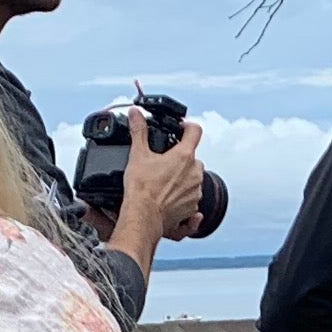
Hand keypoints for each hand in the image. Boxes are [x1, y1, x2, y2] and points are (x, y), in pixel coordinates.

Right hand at [116, 114, 206, 252]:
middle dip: (181, 158)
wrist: (143, 217)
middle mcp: (194, 174)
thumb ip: (138, 131)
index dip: (188, 127)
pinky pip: (191, 200)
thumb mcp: (138, 154)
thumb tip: (136, 115)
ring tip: (164, 181)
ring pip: (193, 179)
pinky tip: (169, 198)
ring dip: (183, 178)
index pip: (195, 131)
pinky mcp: (192, 209)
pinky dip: (183, 198)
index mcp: (184, 157)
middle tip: (165, 162)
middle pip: (194, 158)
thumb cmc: (142, 189)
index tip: (181, 129)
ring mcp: (195, 193)